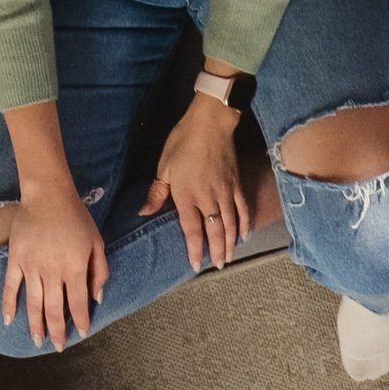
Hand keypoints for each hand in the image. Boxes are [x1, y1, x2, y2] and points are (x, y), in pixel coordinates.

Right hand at [2, 188, 104, 346]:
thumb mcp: (97, 242)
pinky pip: (10, 287)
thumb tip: (96, 299)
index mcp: (75, 269)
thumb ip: (99, 271)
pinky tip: (8, 321)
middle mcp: (53, 272)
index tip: (81, 333)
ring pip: (33, 303)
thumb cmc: (76, 217)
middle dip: (57, 331)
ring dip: (35, 325)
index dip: (79, 321)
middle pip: (54, 309)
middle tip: (57, 347)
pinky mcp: (16, 260)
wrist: (48, 196)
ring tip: (37, 341)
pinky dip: (8, 305)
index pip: (77, 304)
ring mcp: (32, 267)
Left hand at [157, 92, 256, 269]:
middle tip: (217, 266)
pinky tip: (244, 234)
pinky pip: (242, 208)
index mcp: (188, 195)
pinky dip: (244, 223)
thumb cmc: (183, 142)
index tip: (196, 264)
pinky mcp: (236, 184)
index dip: (194, 248)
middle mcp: (209, 198)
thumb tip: (144, 212)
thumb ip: (157, 192)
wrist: (211, 123)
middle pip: (215, 231)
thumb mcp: (164, 166)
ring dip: (231, 243)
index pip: (192, 229)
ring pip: (230, 224)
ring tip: (230, 257)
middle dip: (216, 251)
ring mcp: (226, 192)